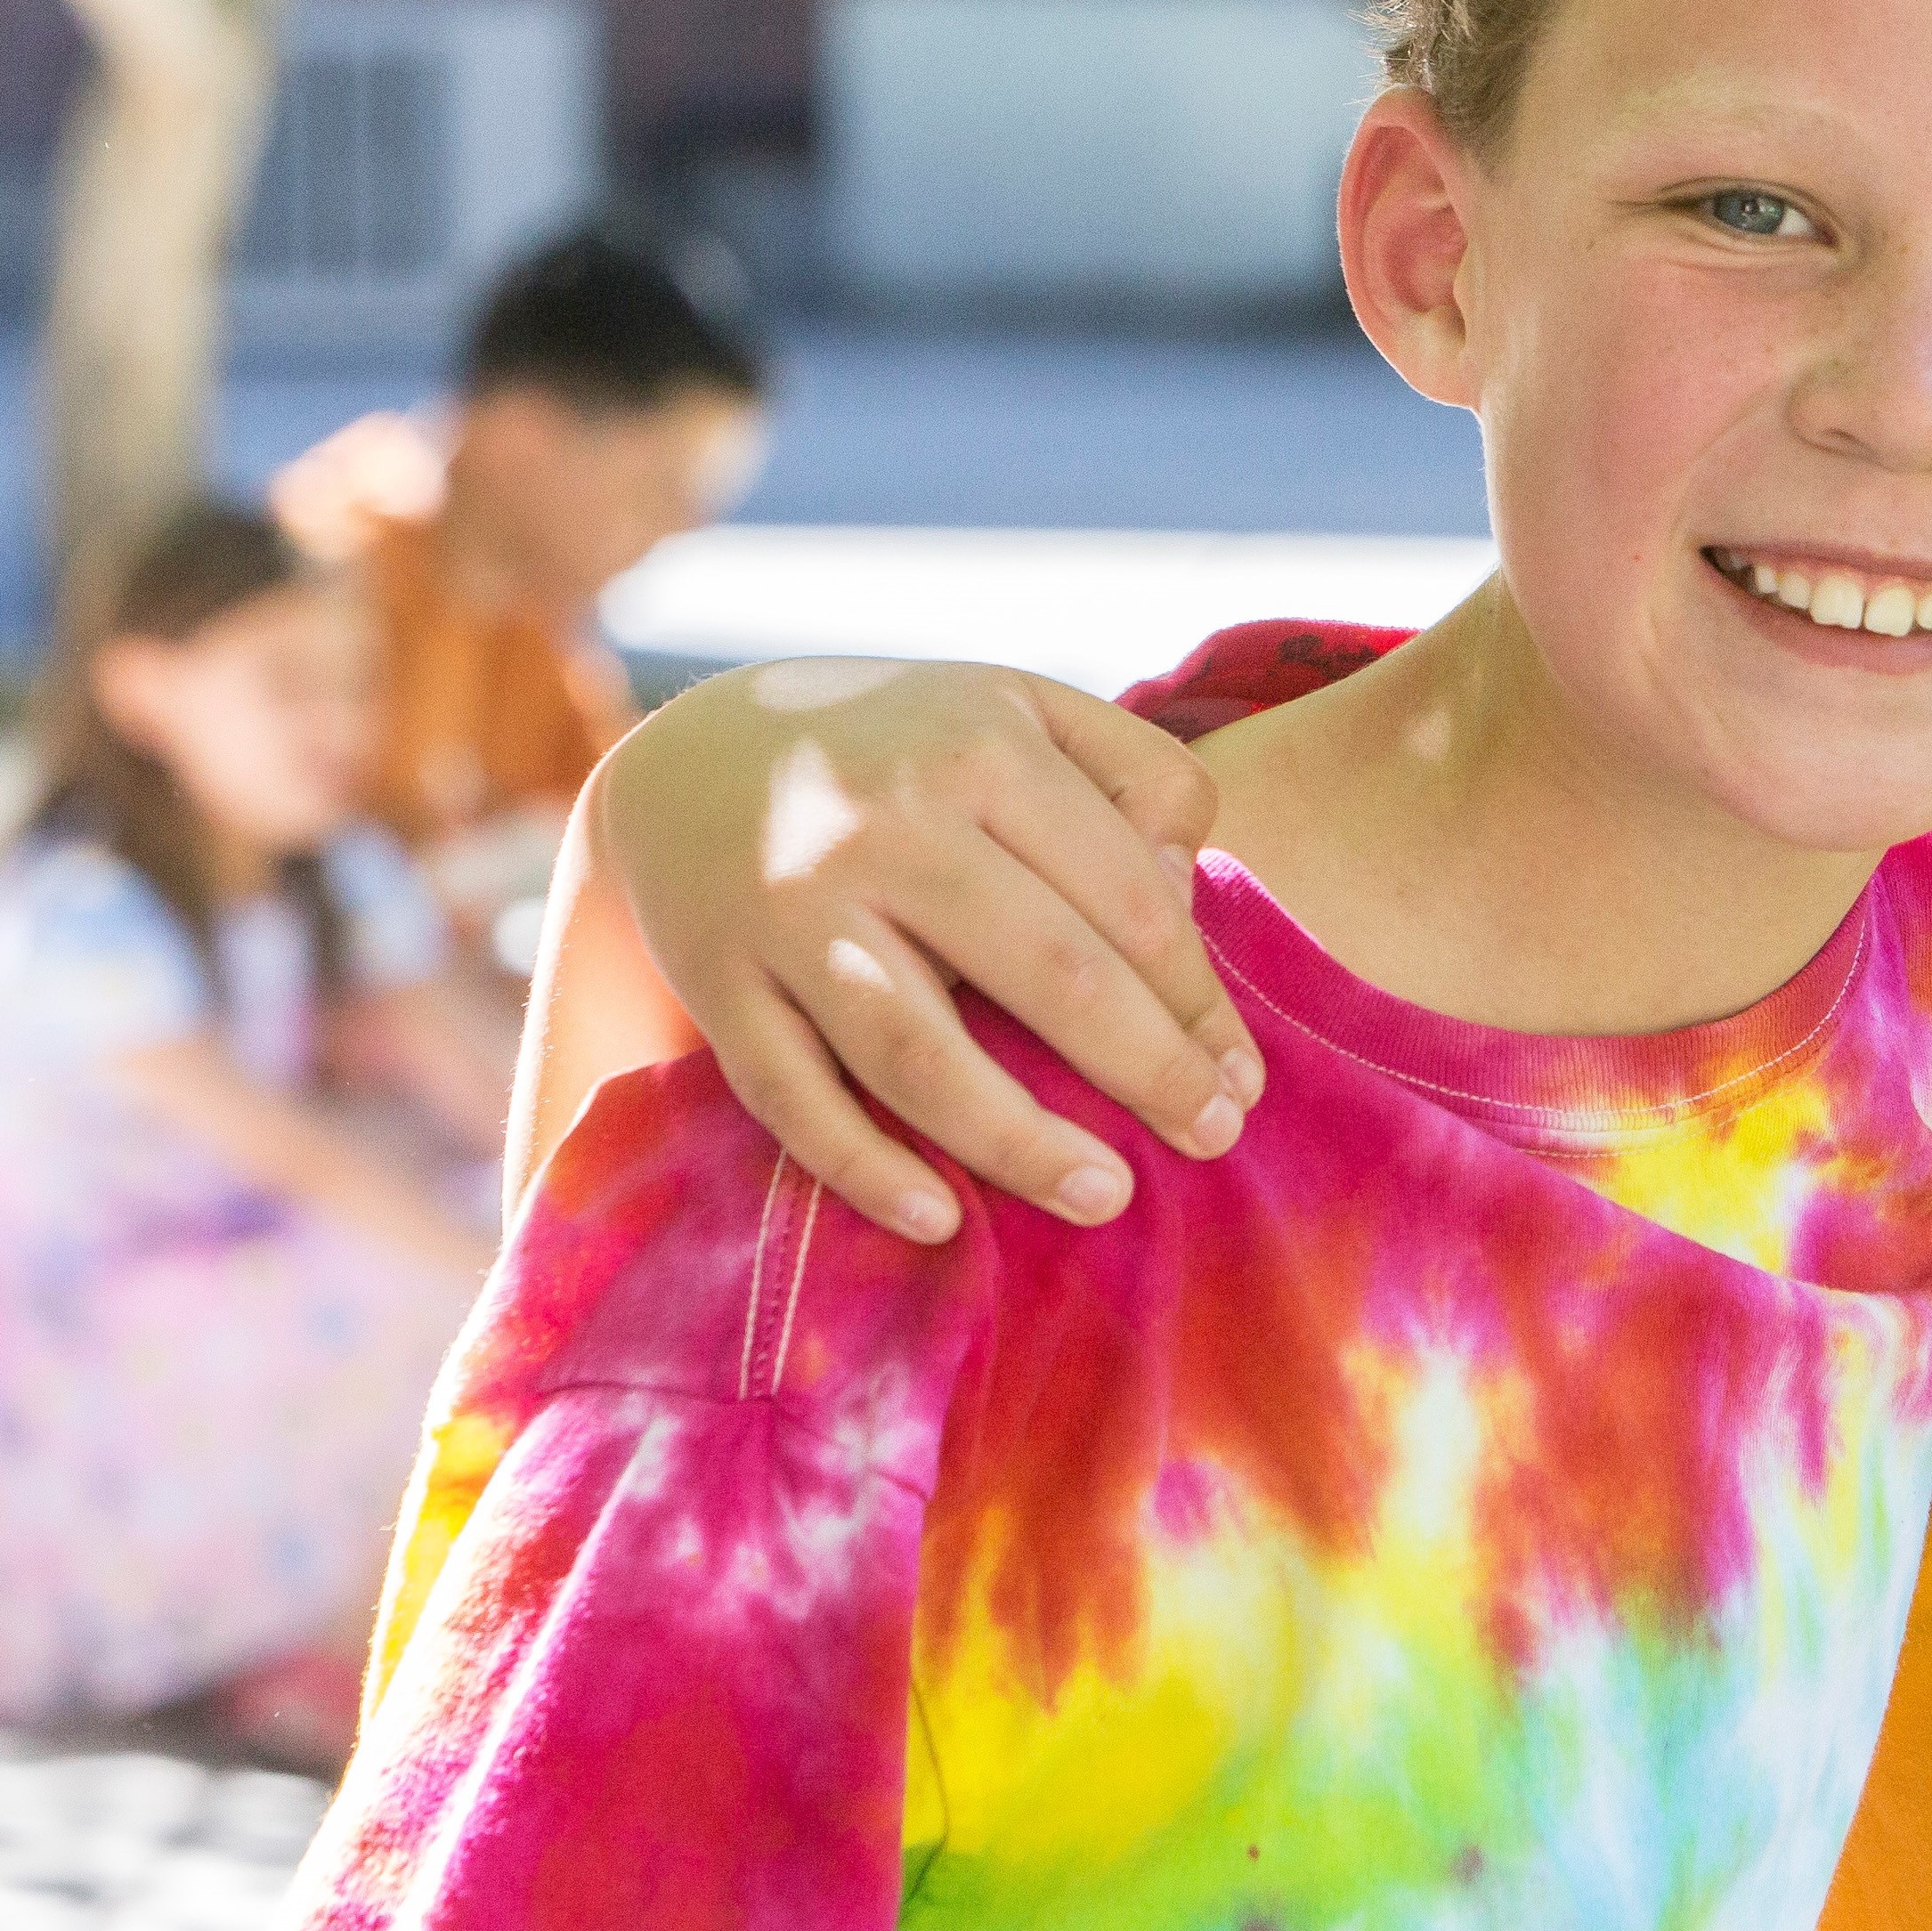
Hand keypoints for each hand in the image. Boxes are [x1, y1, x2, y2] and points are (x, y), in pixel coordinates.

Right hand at [597, 658, 1262, 1239]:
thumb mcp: (1023, 711)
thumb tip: (1186, 885)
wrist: (689, 761)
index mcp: (979, 751)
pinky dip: (864, 1166)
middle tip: (1214, 1139)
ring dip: (1020, 1141)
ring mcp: (789, 911)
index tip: (1242, 1076)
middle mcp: (880, 827)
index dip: (1196, 998)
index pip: (1123, 897)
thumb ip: (1134, 773)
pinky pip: (792, 1097)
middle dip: (1147, 1069)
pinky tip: (941, 1219)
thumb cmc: (904, 751)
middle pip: (1046, 972)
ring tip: (1106, 1198)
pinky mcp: (719, 984)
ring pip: (917, 1051)